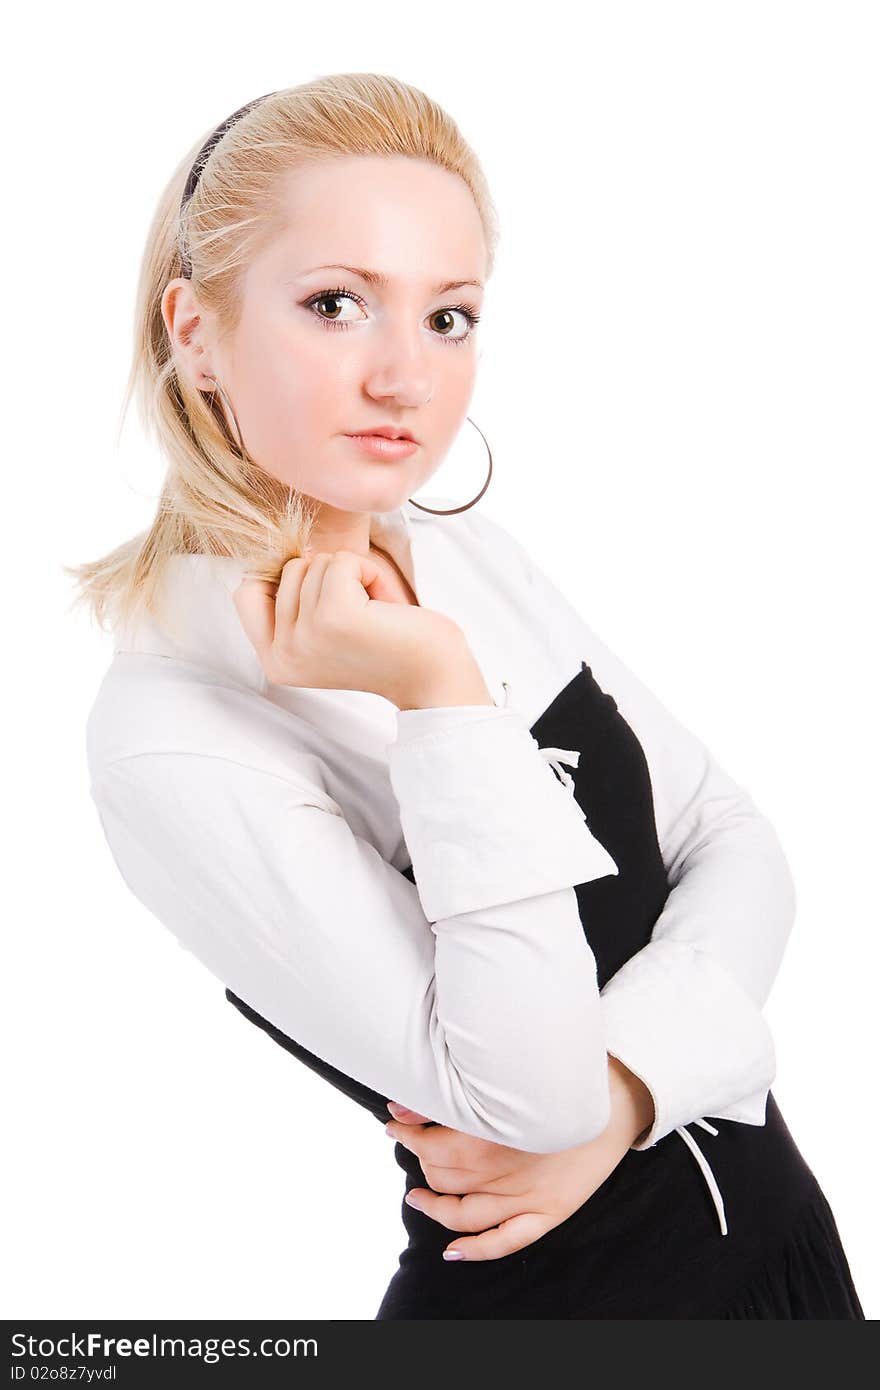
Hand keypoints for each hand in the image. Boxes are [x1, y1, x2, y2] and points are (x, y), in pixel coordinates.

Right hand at [233, 548, 467, 707]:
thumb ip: (292, 600)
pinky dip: (368, 571)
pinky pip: (341, 561)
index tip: (324, 598)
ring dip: (352, 575)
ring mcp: (305, 637)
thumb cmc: (384, 644)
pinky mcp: (334, 616)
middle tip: (360, 612)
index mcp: (274, 661)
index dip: (283, 580)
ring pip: (315, 563)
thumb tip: (280, 551)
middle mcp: (282, 655)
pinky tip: (383, 604)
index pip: (245, 593)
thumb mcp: (322, 627)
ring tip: (373, 611)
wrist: (433, 674)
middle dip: (329, 577)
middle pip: (287, 570)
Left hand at [384, 1056, 654, 1261]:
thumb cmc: (558, 1077)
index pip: (430, 1147)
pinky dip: (476, 1250)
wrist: (617, 1094)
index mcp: (490, 1135)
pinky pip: (506, 1242)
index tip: (394, 1124)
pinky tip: (453, 1250)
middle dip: (423, 1164)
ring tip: (419, 1196)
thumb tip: (398, 1109)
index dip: (406, 1135)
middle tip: (414, 1147)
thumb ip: (447, 1098)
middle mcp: (504, 1171)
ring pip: (465, 1213)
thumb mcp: (500, 1081)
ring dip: (436, 1207)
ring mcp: (528, 1197)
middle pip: (445, 1179)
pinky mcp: (549, 1212)